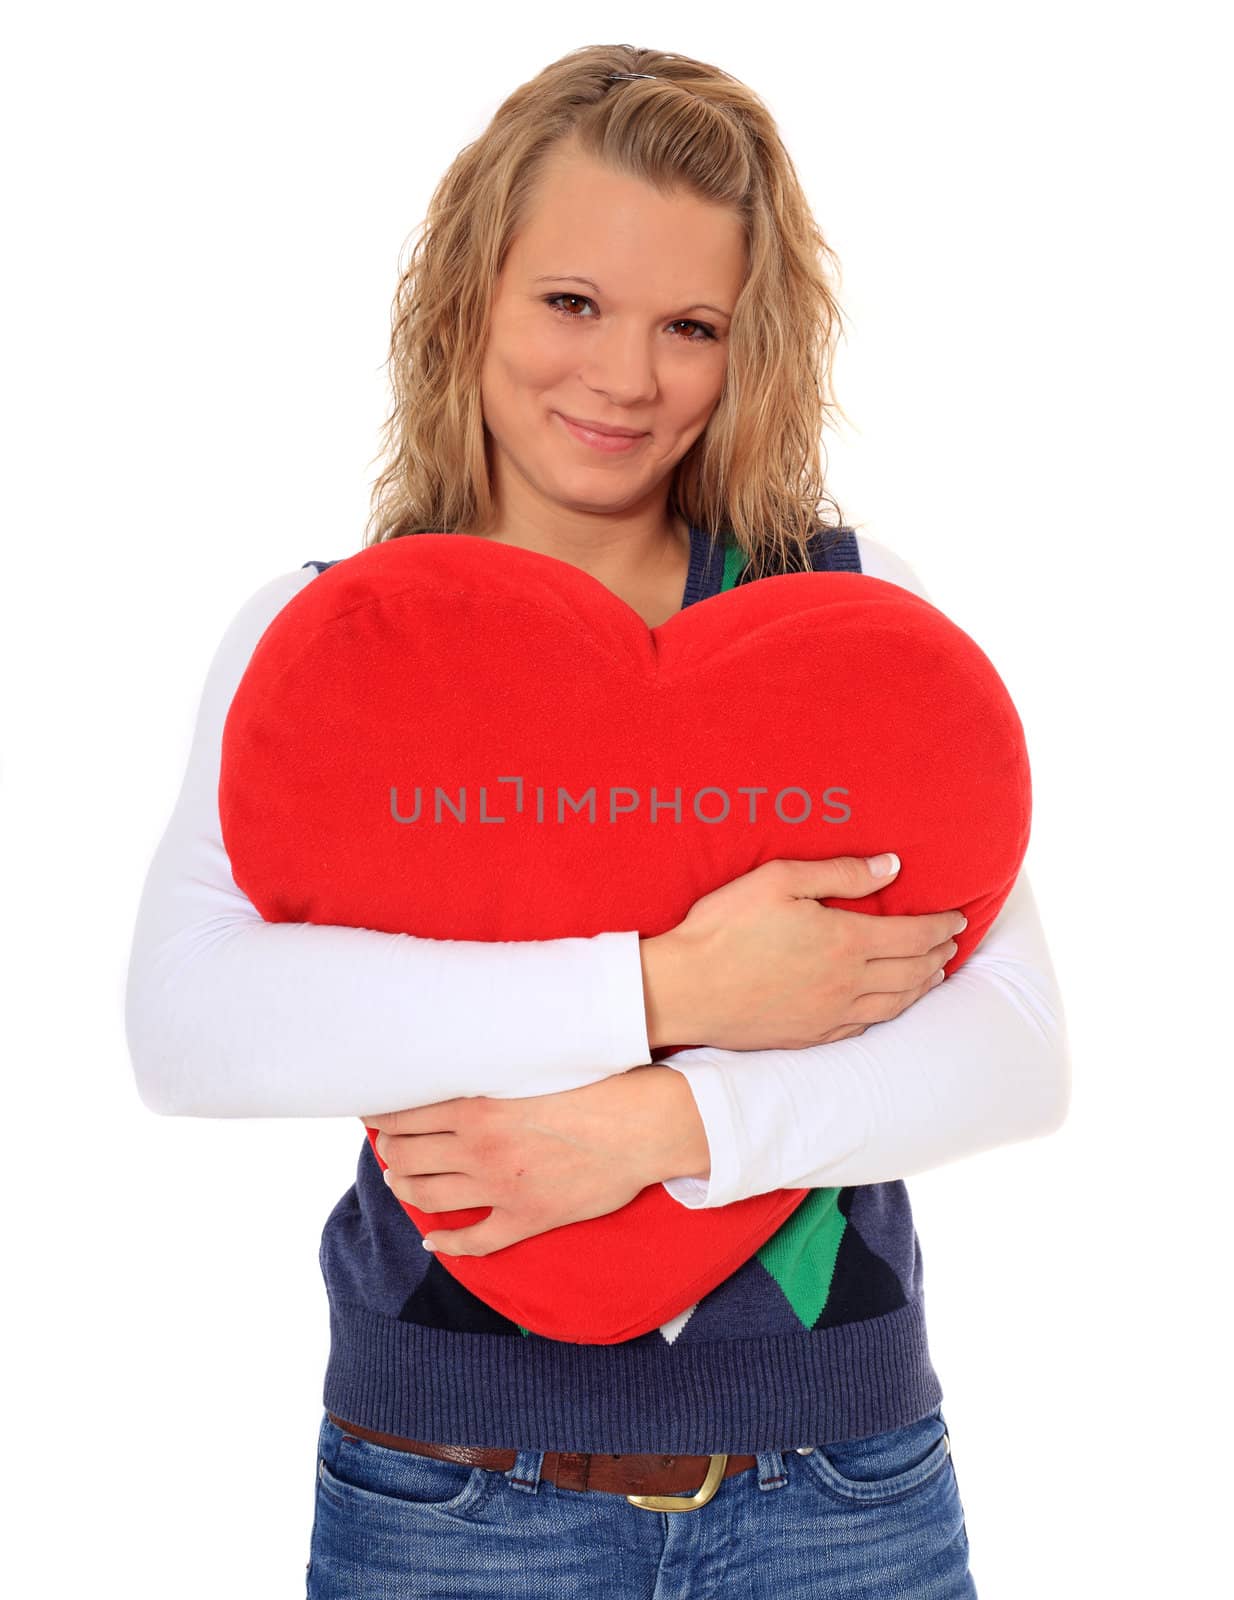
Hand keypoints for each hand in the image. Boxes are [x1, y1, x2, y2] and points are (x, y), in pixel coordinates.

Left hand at [360, 1065, 707, 1256]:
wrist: (643, 1125)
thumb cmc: (596, 1084)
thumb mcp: (531, 1066)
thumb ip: (490, 1071)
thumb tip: (458, 1065)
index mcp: (478, 1105)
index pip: (406, 1113)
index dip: (382, 1117)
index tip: (373, 1114)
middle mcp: (479, 1148)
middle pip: (408, 1155)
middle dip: (389, 1152)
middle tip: (384, 1147)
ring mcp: (500, 1188)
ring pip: (429, 1195)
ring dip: (405, 1188)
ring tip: (398, 1180)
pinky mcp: (526, 1218)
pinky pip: (474, 1240)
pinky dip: (447, 1243)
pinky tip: (433, 1240)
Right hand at [645, 854, 967, 1050]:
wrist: (686, 989)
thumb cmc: (725, 927)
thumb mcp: (779, 880)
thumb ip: (841, 873)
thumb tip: (892, 867)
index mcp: (846, 942)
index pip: (914, 936)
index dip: (941, 926)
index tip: (957, 918)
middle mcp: (848, 984)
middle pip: (911, 971)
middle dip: (937, 955)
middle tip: (951, 943)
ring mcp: (830, 1015)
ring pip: (894, 1003)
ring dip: (921, 987)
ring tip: (933, 974)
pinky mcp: (810, 1036)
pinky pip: (863, 1027)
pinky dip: (888, 1013)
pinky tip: (887, 1006)